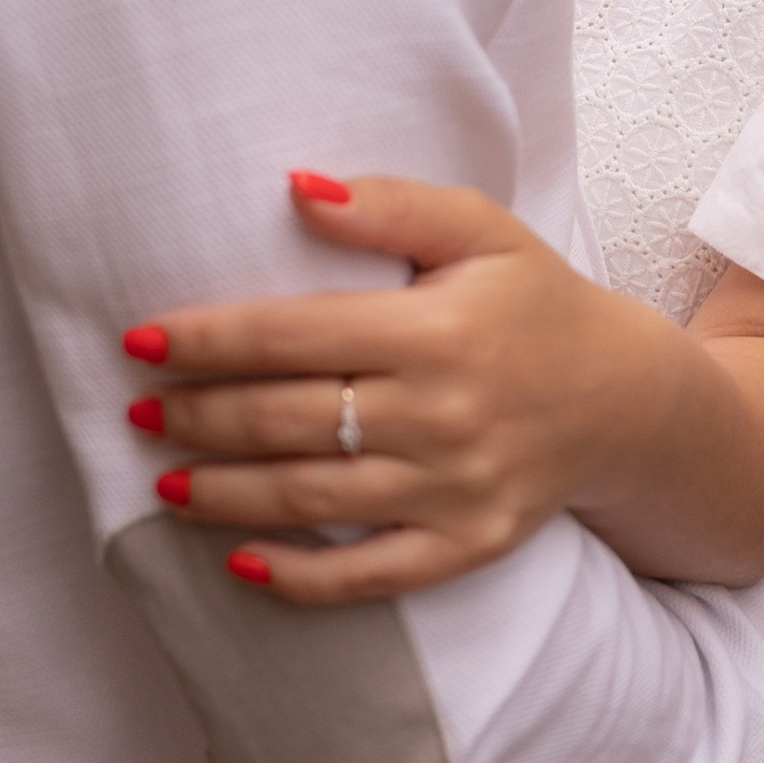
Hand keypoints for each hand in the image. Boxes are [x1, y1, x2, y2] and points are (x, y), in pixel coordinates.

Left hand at [123, 175, 675, 605]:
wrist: (625, 399)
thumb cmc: (533, 303)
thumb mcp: (480, 229)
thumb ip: (389, 203)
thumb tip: (294, 186)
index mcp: (437, 329)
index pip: (293, 334)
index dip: (207, 339)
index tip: (138, 341)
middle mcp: (443, 412)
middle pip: (287, 419)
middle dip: (197, 417)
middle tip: (138, 411)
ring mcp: (456, 488)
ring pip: (311, 497)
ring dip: (222, 493)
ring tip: (164, 480)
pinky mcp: (468, 545)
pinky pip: (369, 575)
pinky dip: (298, 576)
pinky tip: (238, 563)